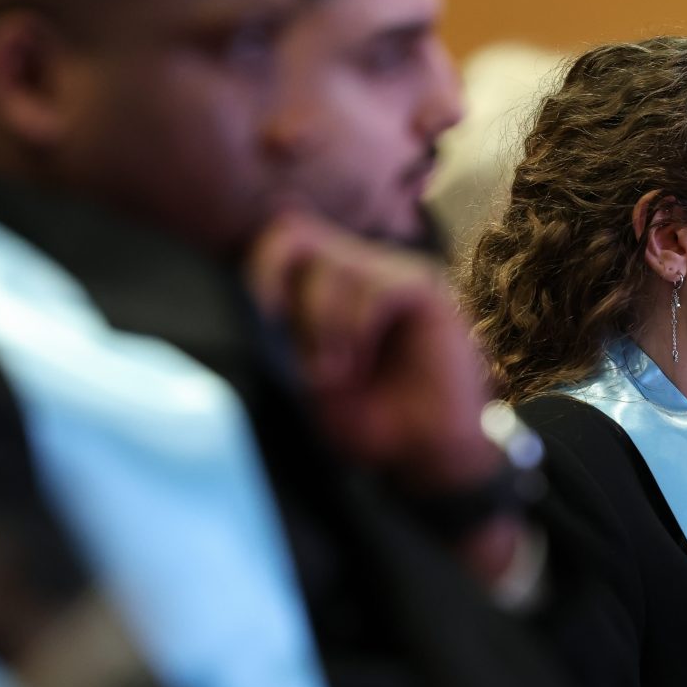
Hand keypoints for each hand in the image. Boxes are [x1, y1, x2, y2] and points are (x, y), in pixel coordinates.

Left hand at [247, 211, 498, 497]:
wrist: (427, 453)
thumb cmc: (372, 420)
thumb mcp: (310, 385)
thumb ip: (285, 341)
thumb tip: (258, 304)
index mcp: (327, 289)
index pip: (282, 241)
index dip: (263, 268)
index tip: (265, 316)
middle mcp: (358, 272)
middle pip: (297, 232)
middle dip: (292, 292)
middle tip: (301, 343)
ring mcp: (392, 276)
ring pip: (336, 265)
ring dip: (326, 326)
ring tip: (342, 373)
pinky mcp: (424, 289)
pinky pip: (376, 287)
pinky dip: (357, 329)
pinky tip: (363, 361)